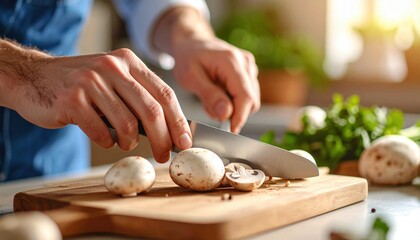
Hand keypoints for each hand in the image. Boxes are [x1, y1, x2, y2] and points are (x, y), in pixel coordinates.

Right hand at [0, 42, 191, 162]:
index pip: (164, 93)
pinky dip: (107, 142)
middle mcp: (112, 67)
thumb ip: (139, 98)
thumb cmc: (81, 85)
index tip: (185, 142)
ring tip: (125, 143)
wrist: (34, 77)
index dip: (178, 121)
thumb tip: (169, 131)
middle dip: (162, 139)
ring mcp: (90, 81)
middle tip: (163, 155)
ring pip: (127, 124)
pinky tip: (104, 138)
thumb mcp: (113, 80)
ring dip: (130, 142)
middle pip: (151, 110)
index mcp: (128, 61)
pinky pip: (101, 131)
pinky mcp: (72, 99)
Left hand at [154, 7, 259, 132]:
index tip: (230, 131)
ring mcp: (249, 66)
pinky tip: (218, 93)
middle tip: (210, 108)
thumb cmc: (188, 57)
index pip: (245, 96)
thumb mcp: (190, 77)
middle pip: (251, 100)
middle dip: (234, 112)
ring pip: (250, 99)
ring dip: (232, 107)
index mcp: (231, 61)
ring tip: (211, 97)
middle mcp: (245, 62)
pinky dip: (233, 100)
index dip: (240, 117)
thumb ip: (209, 95)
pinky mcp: (249, 72)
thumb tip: (226, 114)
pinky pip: (247, 94)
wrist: (191, 42)